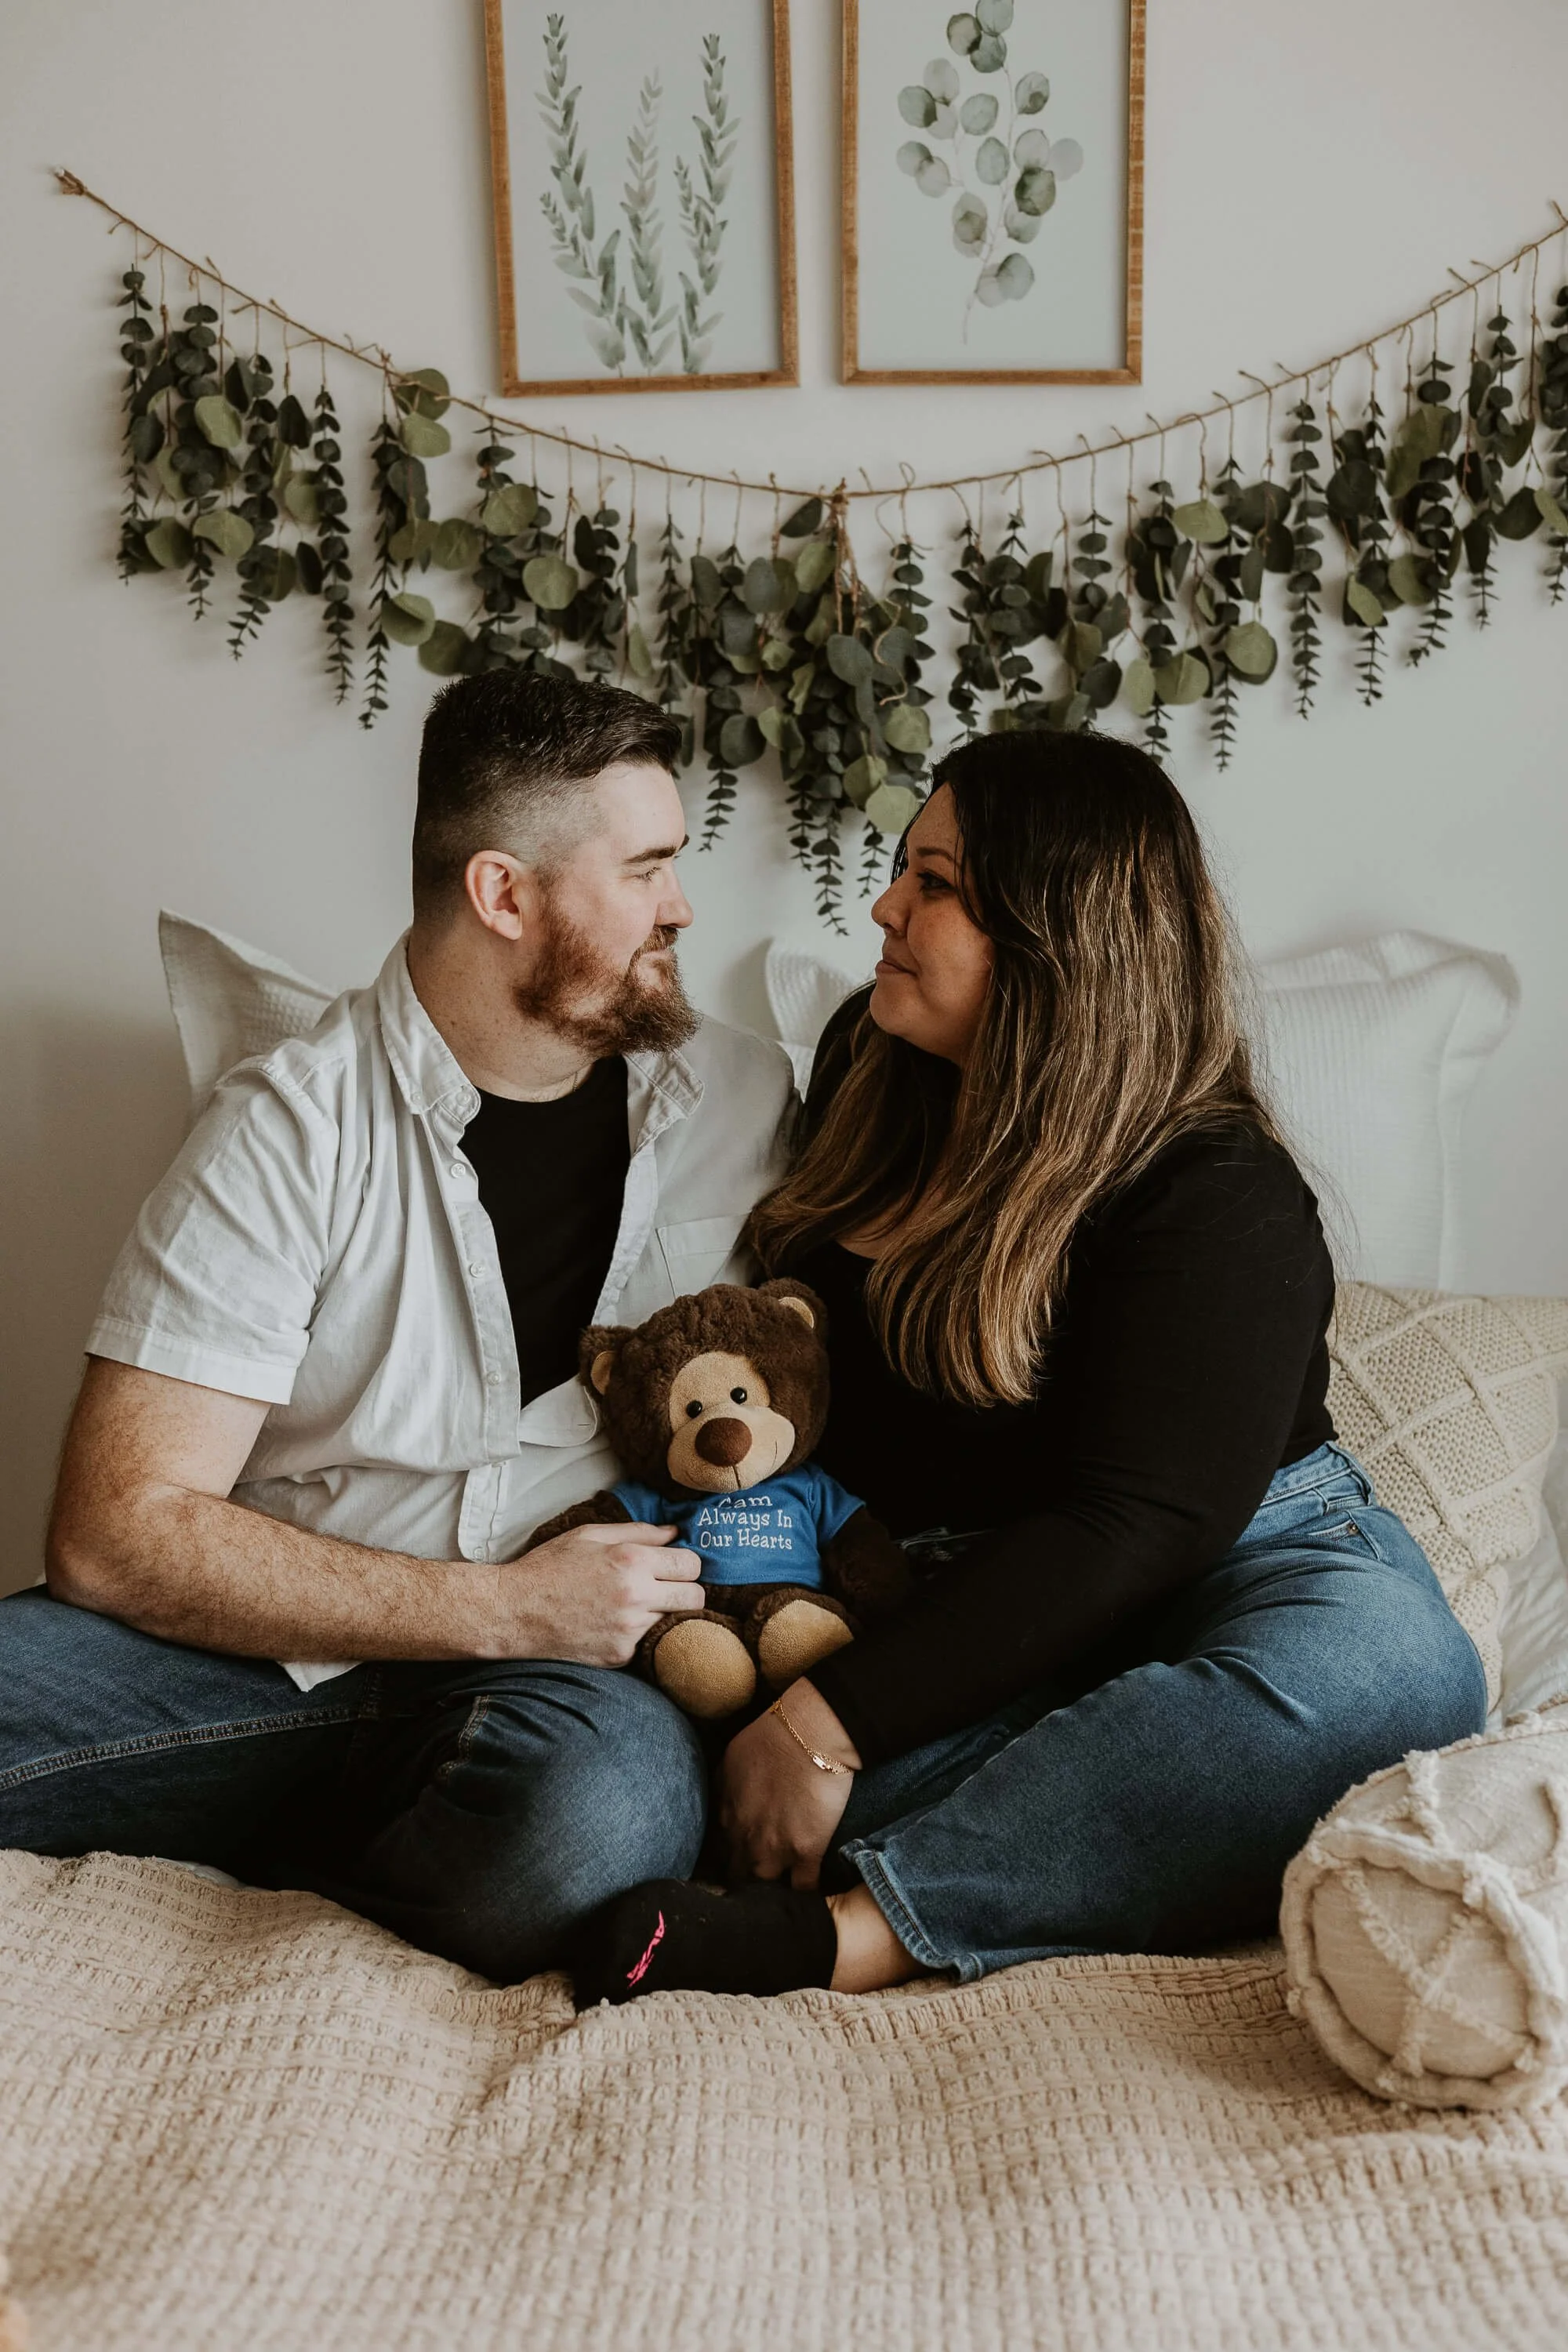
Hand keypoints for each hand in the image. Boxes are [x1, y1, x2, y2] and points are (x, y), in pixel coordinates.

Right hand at [491, 1521, 701, 1664]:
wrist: (513, 1613)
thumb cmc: (548, 1568)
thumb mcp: (590, 1535)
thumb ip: (638, 1532)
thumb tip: (675, 1533)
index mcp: (631, 1562)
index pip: (691, 1564)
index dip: (686, 1563)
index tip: (673, 1565)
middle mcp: (636, 1598)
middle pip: (695, 1597)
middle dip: (686, 1589)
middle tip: (664, 1586)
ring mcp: (629, 1631)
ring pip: (670, 1619)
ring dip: (658, 1611)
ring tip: (627, 1603)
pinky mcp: (619, 1655)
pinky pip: (644, 1641)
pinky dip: (634, 1632)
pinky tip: (609, 1622)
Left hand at [721, 1679, 860, 1888]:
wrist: (808, 1735)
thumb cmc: (770, 1738)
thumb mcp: (729, 1761)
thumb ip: (721, 1791)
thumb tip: (720, 1807)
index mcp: (726, 1817)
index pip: (720, 1853)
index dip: (730, 1860)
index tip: (737, 1865)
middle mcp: (744, 1840)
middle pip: (738, 1877)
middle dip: (745, 1884)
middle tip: (756, 1890)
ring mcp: (774, 1850)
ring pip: (765, 1890)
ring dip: (771, 1894)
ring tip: (778, 1903)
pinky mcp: (806, 1853)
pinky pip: (803, 1889)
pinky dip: (806, 1897)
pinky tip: (809, 1903)